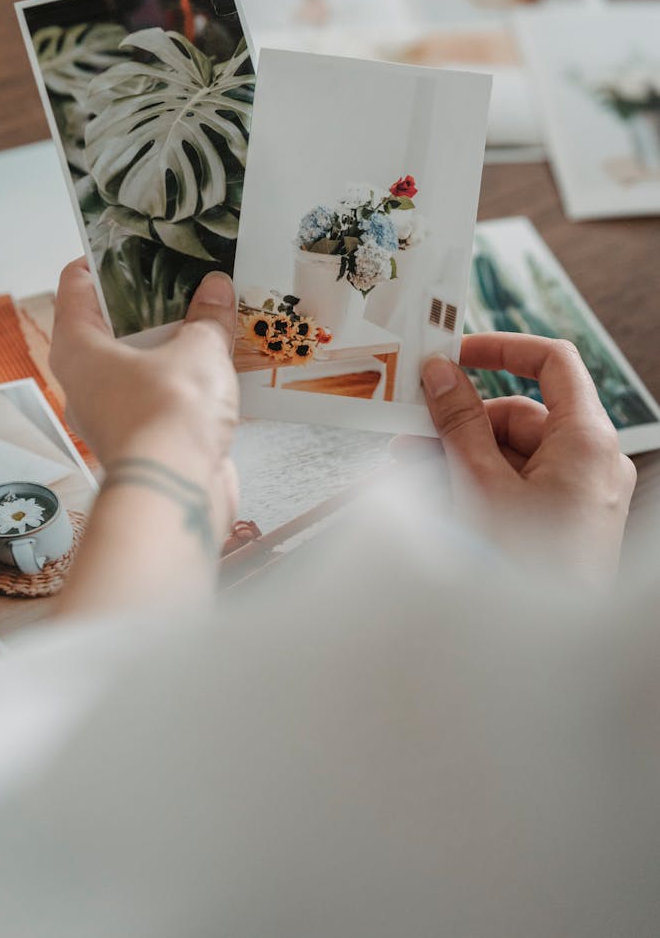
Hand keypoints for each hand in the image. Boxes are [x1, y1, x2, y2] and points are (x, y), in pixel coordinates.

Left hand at [50, 259, 239, 537]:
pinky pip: (159, 400)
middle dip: (146, 306)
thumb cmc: (170, 413)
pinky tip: (216, 370)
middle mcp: (85, 382)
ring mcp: (111, 415)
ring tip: (207, 320)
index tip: (127, 245)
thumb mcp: (199, 349)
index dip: (99, 262)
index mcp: (78, 348)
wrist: (177, 491)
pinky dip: (182, 385)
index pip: (75, 287)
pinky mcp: (141, 442)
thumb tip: (216, 289)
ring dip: (168, 348)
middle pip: (109, 329)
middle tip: (180, 279)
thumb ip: (208, 317)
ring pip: (136, 367)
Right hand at [418, 333, 636, 573]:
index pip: (554, 363)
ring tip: (409, 465)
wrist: (541, 650)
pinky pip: (516, 483)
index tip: (457, 353)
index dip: (503, 349)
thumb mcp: (479, 485)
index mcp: (587, 441)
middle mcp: (590, 462)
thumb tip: (441, 375)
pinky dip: (477, 481)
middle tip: (411, 428)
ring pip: (512, 451)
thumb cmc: (525, 571)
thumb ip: (457, 422)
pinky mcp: (561, 521)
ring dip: (459, 454)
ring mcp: (578, 493)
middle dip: (462, 420)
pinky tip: (433, 492)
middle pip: (520, 413)